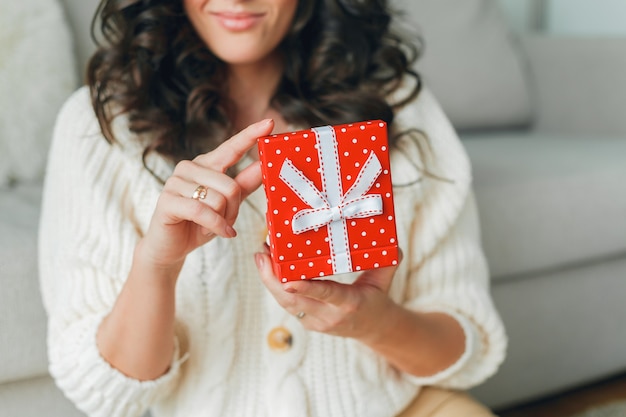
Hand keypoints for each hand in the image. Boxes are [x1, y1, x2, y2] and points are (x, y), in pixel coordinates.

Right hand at [138, 119, 273, 271]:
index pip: (232, 147)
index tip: (269, 123)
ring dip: (223, 220)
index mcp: (206, 164)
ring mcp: (176, 182)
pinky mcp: (168, 200)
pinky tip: (220, 233)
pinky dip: (216, 226)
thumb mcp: (227, 203)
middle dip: (234, 210)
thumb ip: (245, 183)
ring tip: (214, 227)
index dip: (250, 135)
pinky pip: (203, 211)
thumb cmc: (200, 223)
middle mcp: (189, 167)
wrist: (171, 247)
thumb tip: (265, 165)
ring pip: (218, 199)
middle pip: (231, 185)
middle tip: (227, 222)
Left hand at [255, 246, 402, 342]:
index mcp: (349, 304)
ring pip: (286, 303)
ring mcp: (316, 321)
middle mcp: (329, 315)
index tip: (288, 282)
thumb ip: (388, 262)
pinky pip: (288, 304)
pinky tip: (268, 266)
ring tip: (260, 256)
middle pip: (295, 301)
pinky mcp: (307, 321)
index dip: (306, 289)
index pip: (326, 295)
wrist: (373, 329)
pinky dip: (275, 285)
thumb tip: (393, 244)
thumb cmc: (377, 298)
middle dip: (273, 279)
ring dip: (269, 280)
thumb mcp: (385, 280)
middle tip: (262, 255)